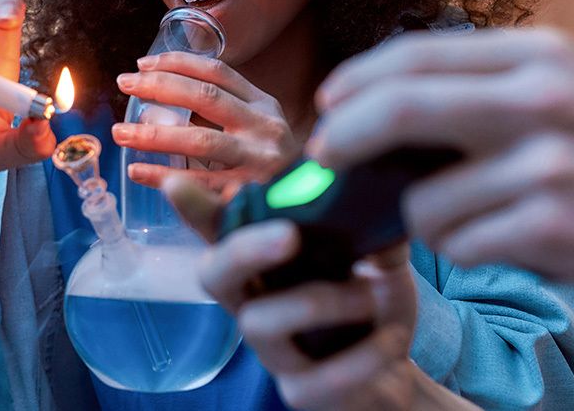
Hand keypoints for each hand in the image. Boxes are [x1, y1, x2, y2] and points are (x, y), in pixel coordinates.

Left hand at [113, 53, 298, 191]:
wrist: (306, 222)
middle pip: (206, 97)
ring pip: (201, 139)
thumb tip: (162, 96)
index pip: (218, 72)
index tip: (142, 64)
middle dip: (159, 87)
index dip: (177, 63)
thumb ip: (222, 115)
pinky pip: (198, 183)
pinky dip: (163, 175)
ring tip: (121, 133)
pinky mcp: (251, 197)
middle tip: (124, 85)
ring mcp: (262, 162)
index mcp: (265, 107)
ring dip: (154, 134)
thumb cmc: (270, 176)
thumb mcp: (255, 134)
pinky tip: (137, 171)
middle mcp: (267, 128)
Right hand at [164, 175, 420, 410]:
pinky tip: (393, 338)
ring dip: (322, 300)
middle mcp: (256, 305)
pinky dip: (363, 354)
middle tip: (287, 235)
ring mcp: (274, 353)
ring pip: (258, 323)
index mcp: (268, 266)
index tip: (176, 183)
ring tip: (375, 292)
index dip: (194, 211)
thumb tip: (369, 197)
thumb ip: (372, 232)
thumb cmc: (373, 310)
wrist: (396, 376)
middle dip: (242, 250)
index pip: (220, 233)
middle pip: (214, 276)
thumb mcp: (379, 263)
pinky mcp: (301, 393)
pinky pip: (317, 378)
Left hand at [309, 28, 573, 285]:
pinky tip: (506, 240)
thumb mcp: (561, 81)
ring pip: (424, 201)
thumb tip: (374, 104)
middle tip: (323, 156)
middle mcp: (539, 99)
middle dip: (344, 137)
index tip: (327, 104)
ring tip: (476, 218)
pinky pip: (460, 246)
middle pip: (399, 108)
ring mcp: (545, 165)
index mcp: (535, 54)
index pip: (415, 55)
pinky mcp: (550, 227)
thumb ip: (480, 81)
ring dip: (427, 220)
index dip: (356, 81)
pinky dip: (465, 250)